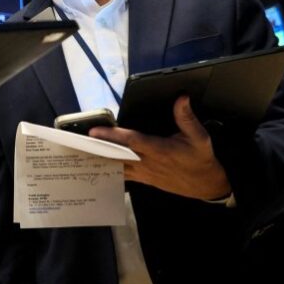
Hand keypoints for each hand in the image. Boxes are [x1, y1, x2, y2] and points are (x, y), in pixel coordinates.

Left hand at [89, 95, 231, 200]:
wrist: (206, 185)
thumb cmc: (200, 159)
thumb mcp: (199, 137)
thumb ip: (186, 118)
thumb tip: (181, 98)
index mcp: (160, 149)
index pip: (131, 141)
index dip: (112, 135)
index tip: (94, 130)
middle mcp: (148, 162)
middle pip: (117, 154)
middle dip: (97, 147)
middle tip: (78, 141)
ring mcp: (144, 172)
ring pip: (117, 166)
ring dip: (99, 159)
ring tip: (80, 152)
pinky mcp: (143, 179)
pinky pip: (122, 175)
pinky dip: (109, 170)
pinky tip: (95, 165)